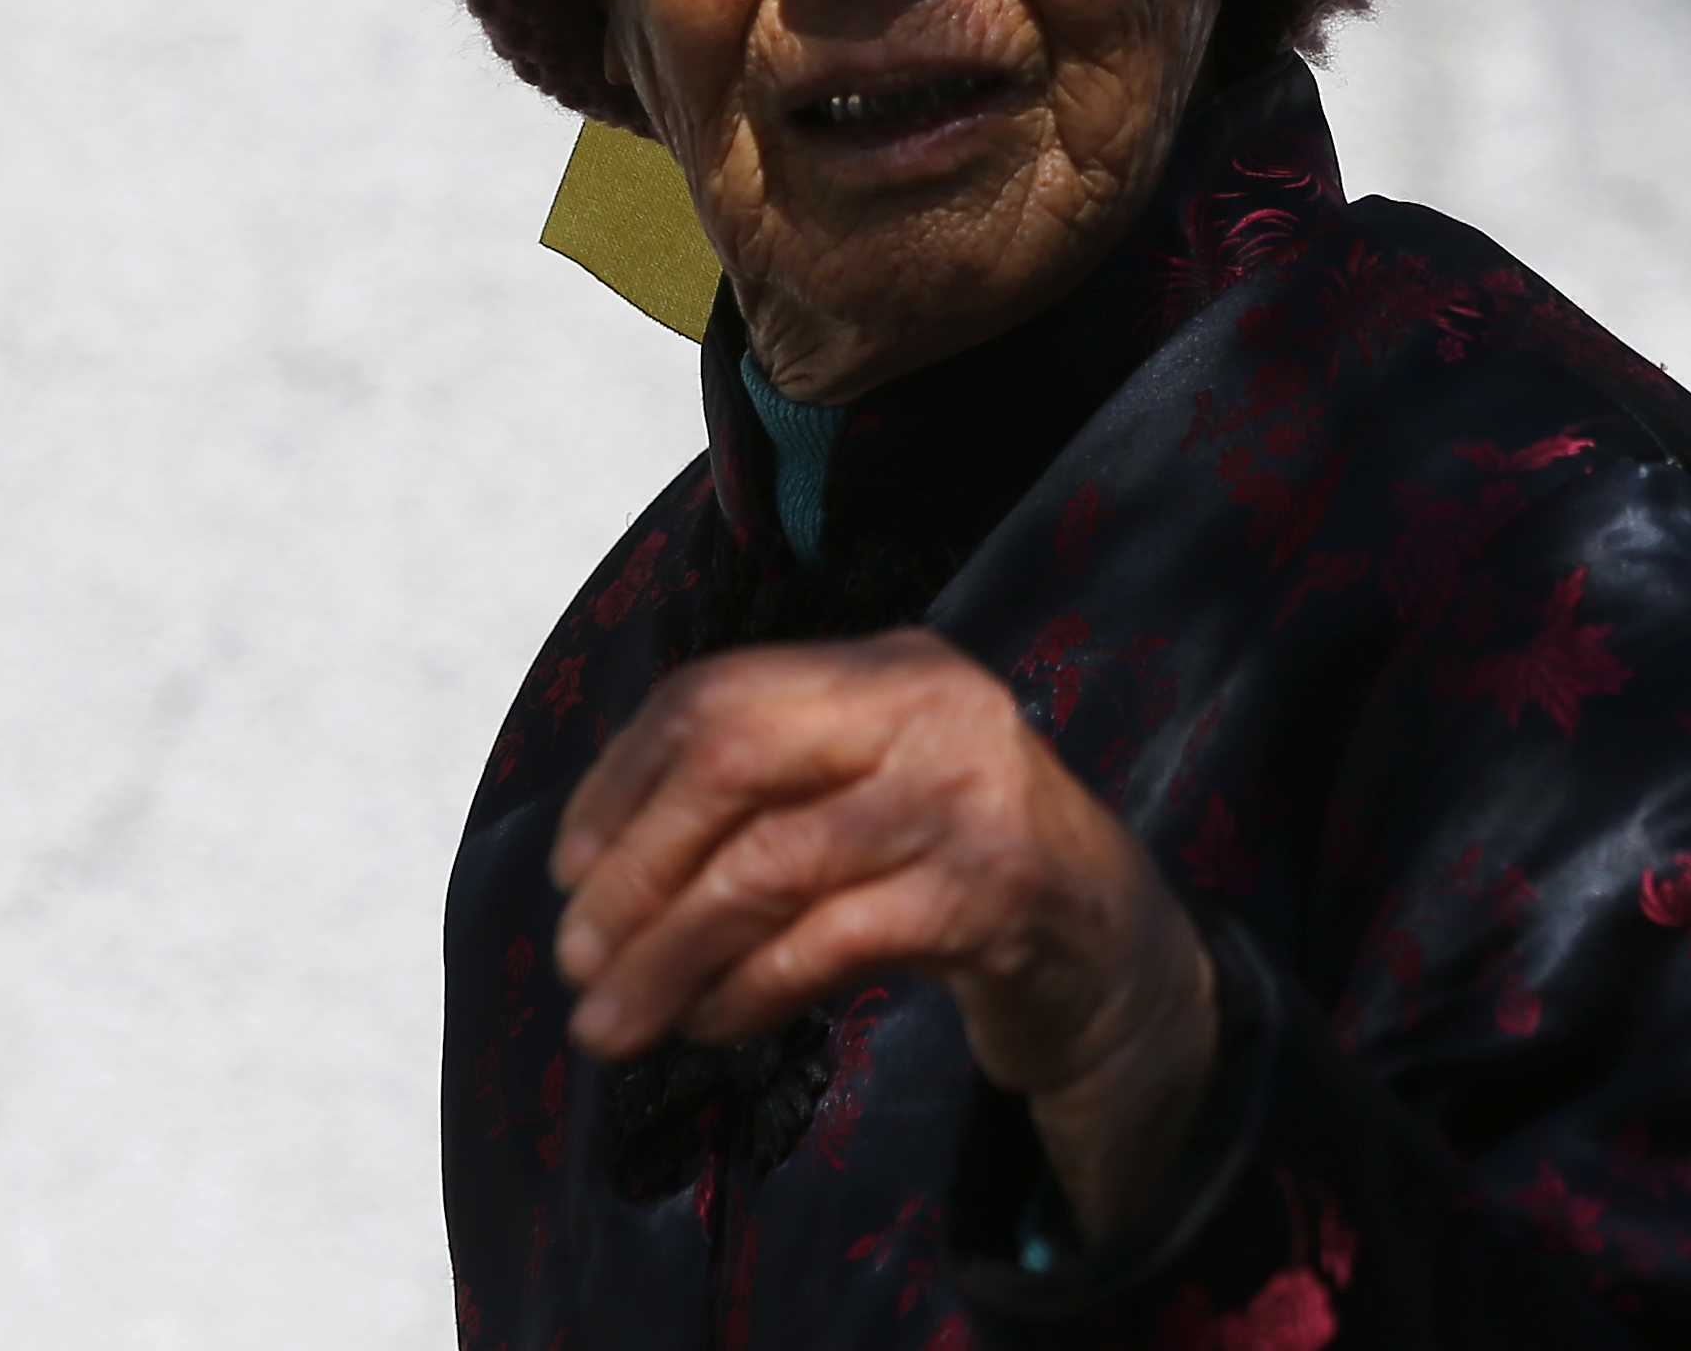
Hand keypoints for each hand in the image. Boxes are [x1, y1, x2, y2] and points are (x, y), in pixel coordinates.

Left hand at [548, 628, 1218, 1241]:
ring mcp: (967, 795)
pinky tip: (711, 1025)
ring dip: (666, 954)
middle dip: (633, 868)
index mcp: (887, 665)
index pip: (716, 694)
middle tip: (576, 958)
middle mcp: (930, 706)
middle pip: (729, 761)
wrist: (1122, 961)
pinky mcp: (992, 894)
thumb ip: (768, 793)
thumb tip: (593, 863)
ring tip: (610, 1023)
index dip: (621, 780)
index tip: (568, 867)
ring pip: (765, 866)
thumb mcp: (871, 796)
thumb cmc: (962, 877)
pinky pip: (826, 942)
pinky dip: (746, 991)